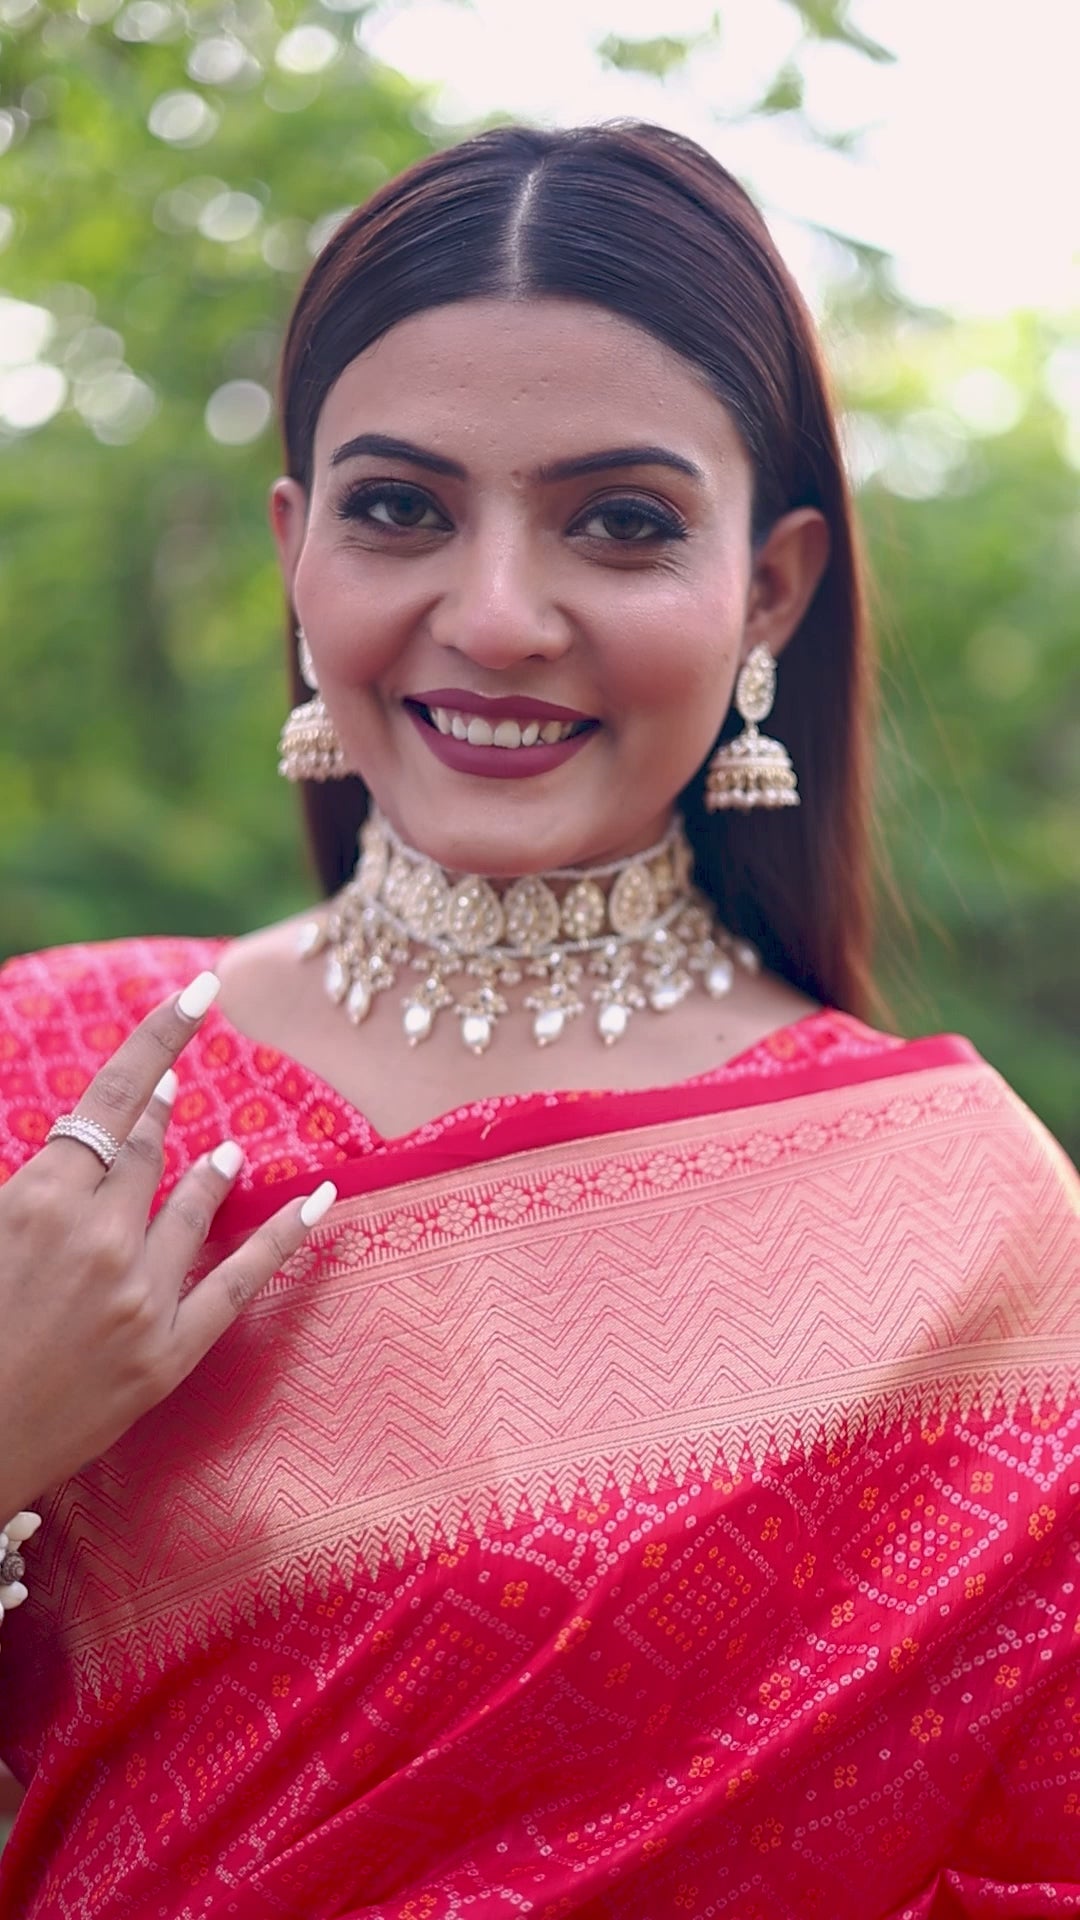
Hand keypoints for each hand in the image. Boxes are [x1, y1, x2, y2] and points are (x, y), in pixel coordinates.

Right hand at [0, 971, 335, 1516]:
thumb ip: (30, 1183)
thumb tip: (74, 1148)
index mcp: (38, 1199)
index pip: (113, 1096)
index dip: (161, 1037)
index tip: (200, 993)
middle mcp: (98, 1237)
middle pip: (145, 1151)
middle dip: (159, 1118)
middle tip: (177, 1090)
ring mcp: (139, 1297)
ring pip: (193, 1204)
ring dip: (209, 1171)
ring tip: (224, 1153)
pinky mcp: (166, 1355)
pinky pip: (241, 1281)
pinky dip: (285, 1237)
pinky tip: (322, 1201)